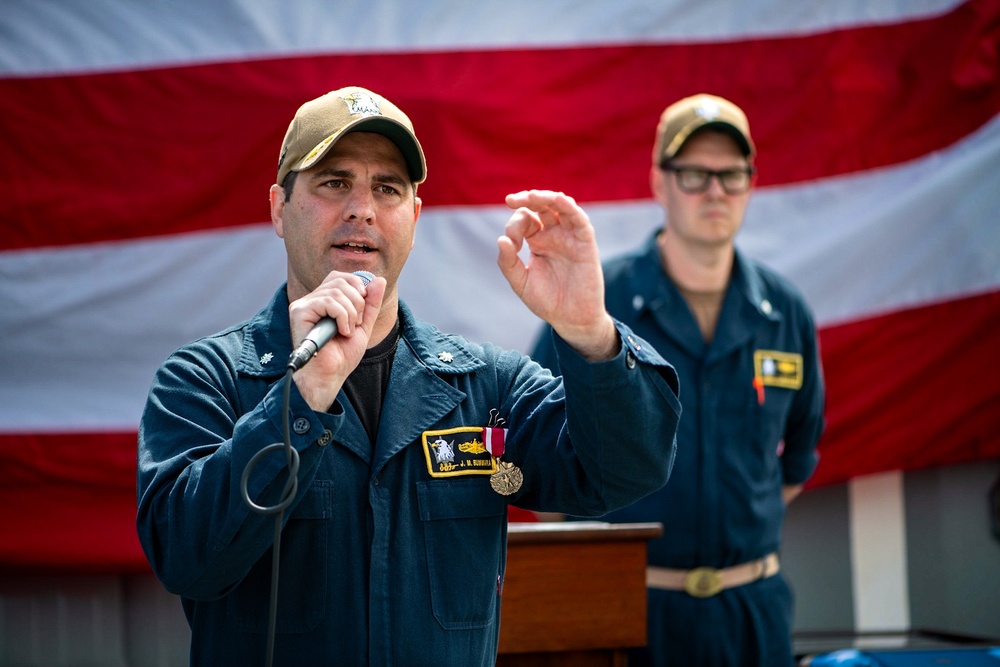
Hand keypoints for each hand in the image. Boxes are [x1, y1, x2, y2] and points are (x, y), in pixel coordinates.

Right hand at [288, 271, 385, 409]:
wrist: (331, 375)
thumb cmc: (342, 355)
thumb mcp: (363, 324)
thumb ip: (371, 303)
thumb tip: (380, 280)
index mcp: (323, 300)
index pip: (341, 277)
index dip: (357, 287)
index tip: (362, 312)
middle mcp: (311, 299)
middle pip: (340, 281)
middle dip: (357, 302)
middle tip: (356, 324)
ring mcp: (304, 305)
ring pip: (336, 292)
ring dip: (351, 313)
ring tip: (348, 331)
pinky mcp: (299, 312)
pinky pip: (328, 301)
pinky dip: (342, 317)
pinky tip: (342, 332)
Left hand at [497, 190, 617, 360]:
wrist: (571, 319)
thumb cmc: (547, 301)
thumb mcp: (521, 282)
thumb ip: (508, 262)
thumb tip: (500, 239)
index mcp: (537, 241)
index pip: (524, 220)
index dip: (514, 226)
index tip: (511, 244)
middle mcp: (554, 234)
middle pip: (541, 206)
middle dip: (526, 199)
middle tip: (511, 200)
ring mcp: (570, 236)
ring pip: (560, 206)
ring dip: (546, 197)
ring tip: (531, 195)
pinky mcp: (585, 243)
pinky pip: (579, 219)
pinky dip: (570, 207)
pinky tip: (559, 199)